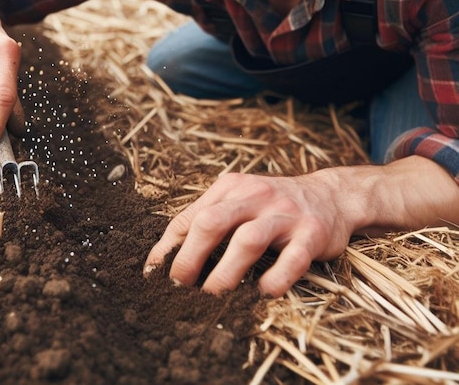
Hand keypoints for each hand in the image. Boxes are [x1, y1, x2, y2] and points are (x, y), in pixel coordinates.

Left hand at [144, 170, 354, 296]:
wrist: (331, 195)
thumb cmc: (272, 205)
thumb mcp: (237, 200)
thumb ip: (205, 219)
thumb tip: (165, 257)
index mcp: (230, 187)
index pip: (190, 217)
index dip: (168, 248)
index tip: (153, 276)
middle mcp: (255, 195)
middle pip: (212, 223)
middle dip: (189, 258)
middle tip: (177, 288)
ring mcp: (284, 213)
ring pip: (247, 240)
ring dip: (225, 273)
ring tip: (211, 297)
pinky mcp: (312, 233)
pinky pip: (292, 259)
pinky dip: (274, 279)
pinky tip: (262, 293)